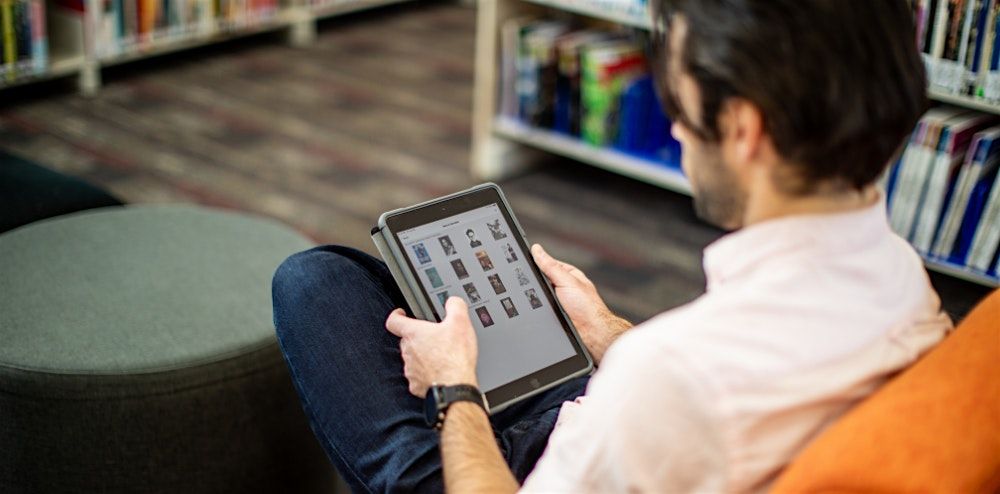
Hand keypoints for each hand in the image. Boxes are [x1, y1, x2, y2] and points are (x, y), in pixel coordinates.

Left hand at [385, 297, 478, 397]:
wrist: (456, 386)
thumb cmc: (455, 358)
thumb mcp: (461, 323)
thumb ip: (455, 306)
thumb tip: (453, 302)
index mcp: (414, 334)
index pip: (394, 321)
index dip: (396, 315)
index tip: (401, 314)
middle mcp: (408, 352)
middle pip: (406, 340)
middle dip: (417, 337)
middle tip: (434, 337)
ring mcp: (410, 370)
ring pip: (412, 359)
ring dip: (423, 356)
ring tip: (440, 356)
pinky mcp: (416, 385)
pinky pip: (417, 377)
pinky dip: (426, 374)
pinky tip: (439, 372)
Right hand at [531, 244, 631, 364]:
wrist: (591, 333)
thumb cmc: (588, 307)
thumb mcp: (567, 280)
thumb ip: (550, 266)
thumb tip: (537, 250)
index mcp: (567, 275)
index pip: (546, 264)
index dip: (535, 263)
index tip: (523, 262)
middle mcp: (562, 287)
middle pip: (540, 281)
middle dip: (535, 284)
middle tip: (533, 287)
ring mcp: (557, 301)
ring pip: (537, 296)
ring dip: (536, 299)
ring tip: (541, 302)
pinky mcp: (553, 314)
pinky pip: (539, 310)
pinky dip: (537, 310)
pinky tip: (540, 311)